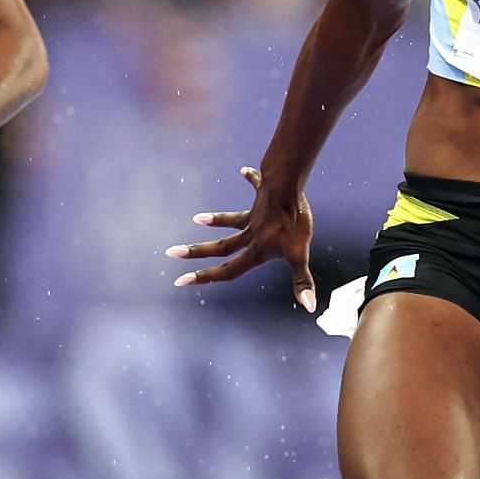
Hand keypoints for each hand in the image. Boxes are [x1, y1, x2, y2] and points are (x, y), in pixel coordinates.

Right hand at [165, 166, 316, 312]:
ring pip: (231, 221)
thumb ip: (302, 282)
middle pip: (219, 248)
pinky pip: (255, 187)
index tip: (180, 281)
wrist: (287, 188)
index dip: (204, 278)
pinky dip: (251, 179)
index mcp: (255, 251)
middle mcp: (250, 235)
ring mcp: (254, 216)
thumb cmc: (295, 223)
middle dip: (195, 252)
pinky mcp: (262, 197)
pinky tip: (244, 171)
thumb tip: (309, 307)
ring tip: (196, 218)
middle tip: (171, 252)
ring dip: (215, 219)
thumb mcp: (301, 255)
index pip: (226, 271)